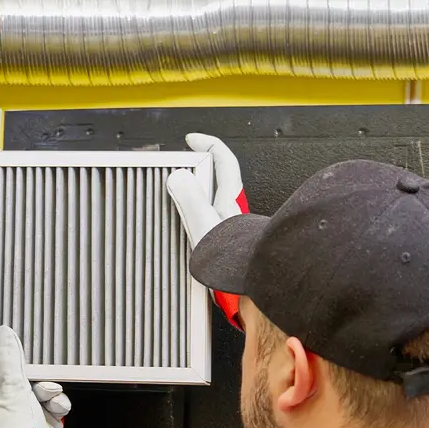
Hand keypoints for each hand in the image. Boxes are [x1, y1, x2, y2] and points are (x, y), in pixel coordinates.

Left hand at [0, 326, 71, 427]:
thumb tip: (4, 334)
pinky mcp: (42, 420)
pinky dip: (57, 406)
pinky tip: (55, 411)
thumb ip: (10, 359)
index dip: (9, 359)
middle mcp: (6, 403)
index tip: (19, 352)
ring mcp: (25, 412)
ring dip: (50, 393)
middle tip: (39, 383)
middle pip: (25, 377)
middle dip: (38, 379)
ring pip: (43, 389)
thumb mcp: (12, 386)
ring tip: (49, 400)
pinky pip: (54, 403)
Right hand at [166, 133, 249, 327]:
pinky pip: (207, 223)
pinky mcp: (224, 244)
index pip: (223, 160)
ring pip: (211, 201)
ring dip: (195, 197)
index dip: (208, 144)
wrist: (252, 288)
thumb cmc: (236, 261)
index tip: (192, 139)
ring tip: (176, 198)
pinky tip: (185, 230)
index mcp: (228, 199)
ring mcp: (229, 227)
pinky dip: (195, 220)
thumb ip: (190, 200)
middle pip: (217, 179)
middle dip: (199, 170)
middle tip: (179, 168)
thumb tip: (178, 177)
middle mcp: (231, 210)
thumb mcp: (205, 225)